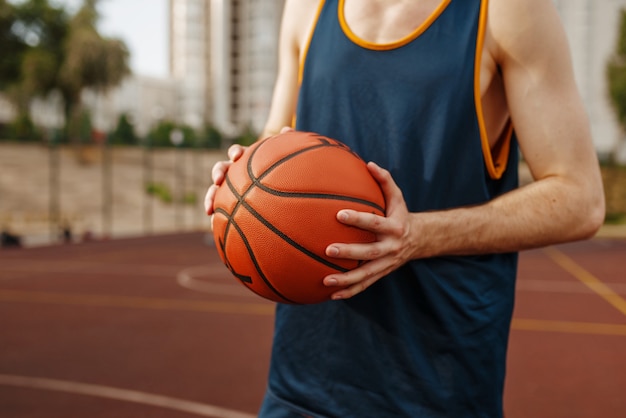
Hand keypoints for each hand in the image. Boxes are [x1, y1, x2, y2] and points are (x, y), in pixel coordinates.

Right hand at [204, 126, 293, 216]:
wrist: (280, 193)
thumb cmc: (281, 173)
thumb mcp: (285, 159)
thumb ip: (286, 145)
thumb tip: (286, 130)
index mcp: (247, 161)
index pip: (237, 152)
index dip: (235, 152)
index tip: (237, 156)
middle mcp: (236, 174)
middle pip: (222, 169)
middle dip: (218, 173)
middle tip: (218, 180)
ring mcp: (231, 190)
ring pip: (216, 192)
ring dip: (210, 198)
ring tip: (209, 209)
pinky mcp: (230, 206)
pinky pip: (222, 213)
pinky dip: (216, 220)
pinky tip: (214, 229)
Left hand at [323, 162, 415, 299]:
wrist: (420, 239)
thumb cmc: (400, 213)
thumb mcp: (397, 196)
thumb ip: (384, 180)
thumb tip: (368, 164)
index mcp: (394, 227)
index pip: (374, 222)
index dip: (358, 218)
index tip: (339, 214)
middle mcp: (391, 248)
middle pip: (369, 252)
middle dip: (350, 252)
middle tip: (328, 250)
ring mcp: (386, 264)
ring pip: (366, 275)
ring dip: (346, 280)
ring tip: (325, 281)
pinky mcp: (381, 274)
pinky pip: (364, 285)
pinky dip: (349, 292)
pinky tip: (331, 296)